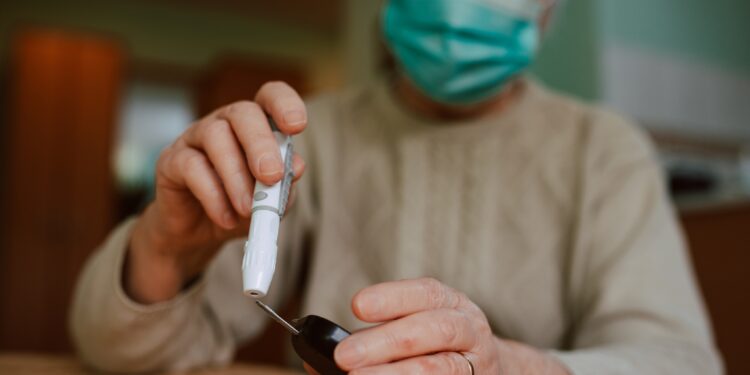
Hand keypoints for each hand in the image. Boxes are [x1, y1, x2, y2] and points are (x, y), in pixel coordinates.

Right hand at [125, 81, 306, 303]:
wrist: (199, 233)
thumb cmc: (239, 207)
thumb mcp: (271, 200)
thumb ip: (285, 184)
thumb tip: (298, 167)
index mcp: (256, 125)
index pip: (270, 96)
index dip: (285, 103)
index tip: (297, 126)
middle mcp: (225, 122)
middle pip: (243, 113)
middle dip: (261, 144)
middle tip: (271, 176)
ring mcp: (195, 137)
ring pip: (216, 136)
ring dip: (236, 175)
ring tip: (247, 208)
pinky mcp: (171, 160)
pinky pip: (191, 166)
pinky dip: (213, 196)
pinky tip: (225, 218)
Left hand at [323, 278, 568, 373]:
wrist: (488, 370)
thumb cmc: (436, 347)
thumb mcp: (410, 328)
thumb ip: (369, 338)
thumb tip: (314, 354)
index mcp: (451, 304)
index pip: (426, 293)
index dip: (392, 297)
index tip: (357, 306)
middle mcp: (469, 329)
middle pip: (433, 330)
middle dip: (385, 342)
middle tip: (345, 356)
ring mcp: (477, 362)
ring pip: (441, 368)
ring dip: (398, 374)